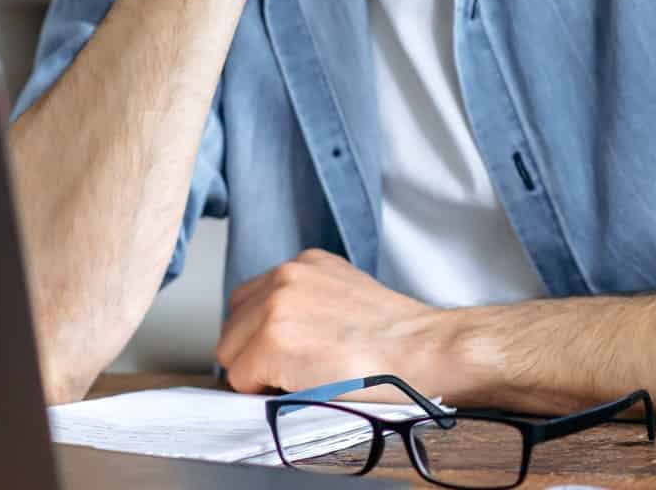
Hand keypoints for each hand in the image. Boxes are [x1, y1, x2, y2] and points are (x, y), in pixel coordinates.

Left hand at [215, 249, 451, 397]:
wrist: (424, 352)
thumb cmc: (399, 340)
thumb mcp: (346, 299)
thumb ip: (308, 305)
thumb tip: (281, 338)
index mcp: (305, 264)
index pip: (251, 302)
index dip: (262, 336)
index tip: (285, 354)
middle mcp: (285, 276)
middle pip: (233, 325)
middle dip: (253, 353)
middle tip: (293, 372)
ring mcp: (276, 305)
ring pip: (230, 352)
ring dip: (256, 372)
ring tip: (300, 379)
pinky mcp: (272, 340)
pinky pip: (239, 378)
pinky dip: (261, 391)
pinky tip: (300, 387)